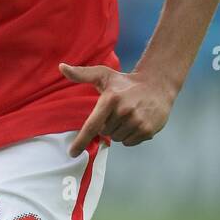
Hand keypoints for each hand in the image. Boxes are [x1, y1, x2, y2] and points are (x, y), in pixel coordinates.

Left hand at [59, 62, 176, 155]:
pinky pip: (129, 143)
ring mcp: (137, 122)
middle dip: (108, 125)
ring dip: (119, 131)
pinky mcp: (147, 130)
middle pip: (105, 133)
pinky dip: (130, 136)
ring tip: (128, 116)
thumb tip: (61, 67)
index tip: (72, 153)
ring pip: (117, 139)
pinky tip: (136, 122)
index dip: (81, 141)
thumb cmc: (125, 82)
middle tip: (117, 112)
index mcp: (111, 99)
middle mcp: (124, 111)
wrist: (157, 85)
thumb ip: (81, 73)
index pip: (92, 125)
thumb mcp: (104, 75)